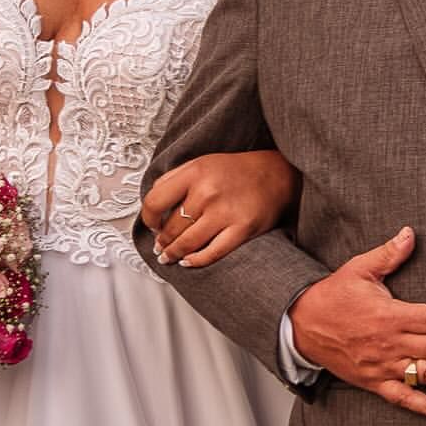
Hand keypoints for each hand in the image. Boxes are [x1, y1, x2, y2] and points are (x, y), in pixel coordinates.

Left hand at [142, 151, 299, 268]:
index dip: (148, 219)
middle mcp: (208, 192)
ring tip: (168, 256)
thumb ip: (174, 180)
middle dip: (162, 241)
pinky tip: (188, 261)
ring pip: (187, 243)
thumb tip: (152, 207)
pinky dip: (196, 261)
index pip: (155, 202)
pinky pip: (212, 253)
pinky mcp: (242, 229)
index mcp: (195, 172)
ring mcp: (225, 212)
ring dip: (173, 254)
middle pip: (170, 227)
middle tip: (160, 246)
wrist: (277, 174)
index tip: (151, 225)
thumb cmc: (237, 171)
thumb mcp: (201, 163)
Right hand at [290, 226, 425, 419]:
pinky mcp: (374, 382)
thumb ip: (388, 254)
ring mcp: (383, 365)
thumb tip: (410, 233)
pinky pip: (403, 398)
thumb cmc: (334, 295)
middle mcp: (390, 343)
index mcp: (390, 314)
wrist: (302, 325)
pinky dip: (425, 406)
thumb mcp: (359, 269)